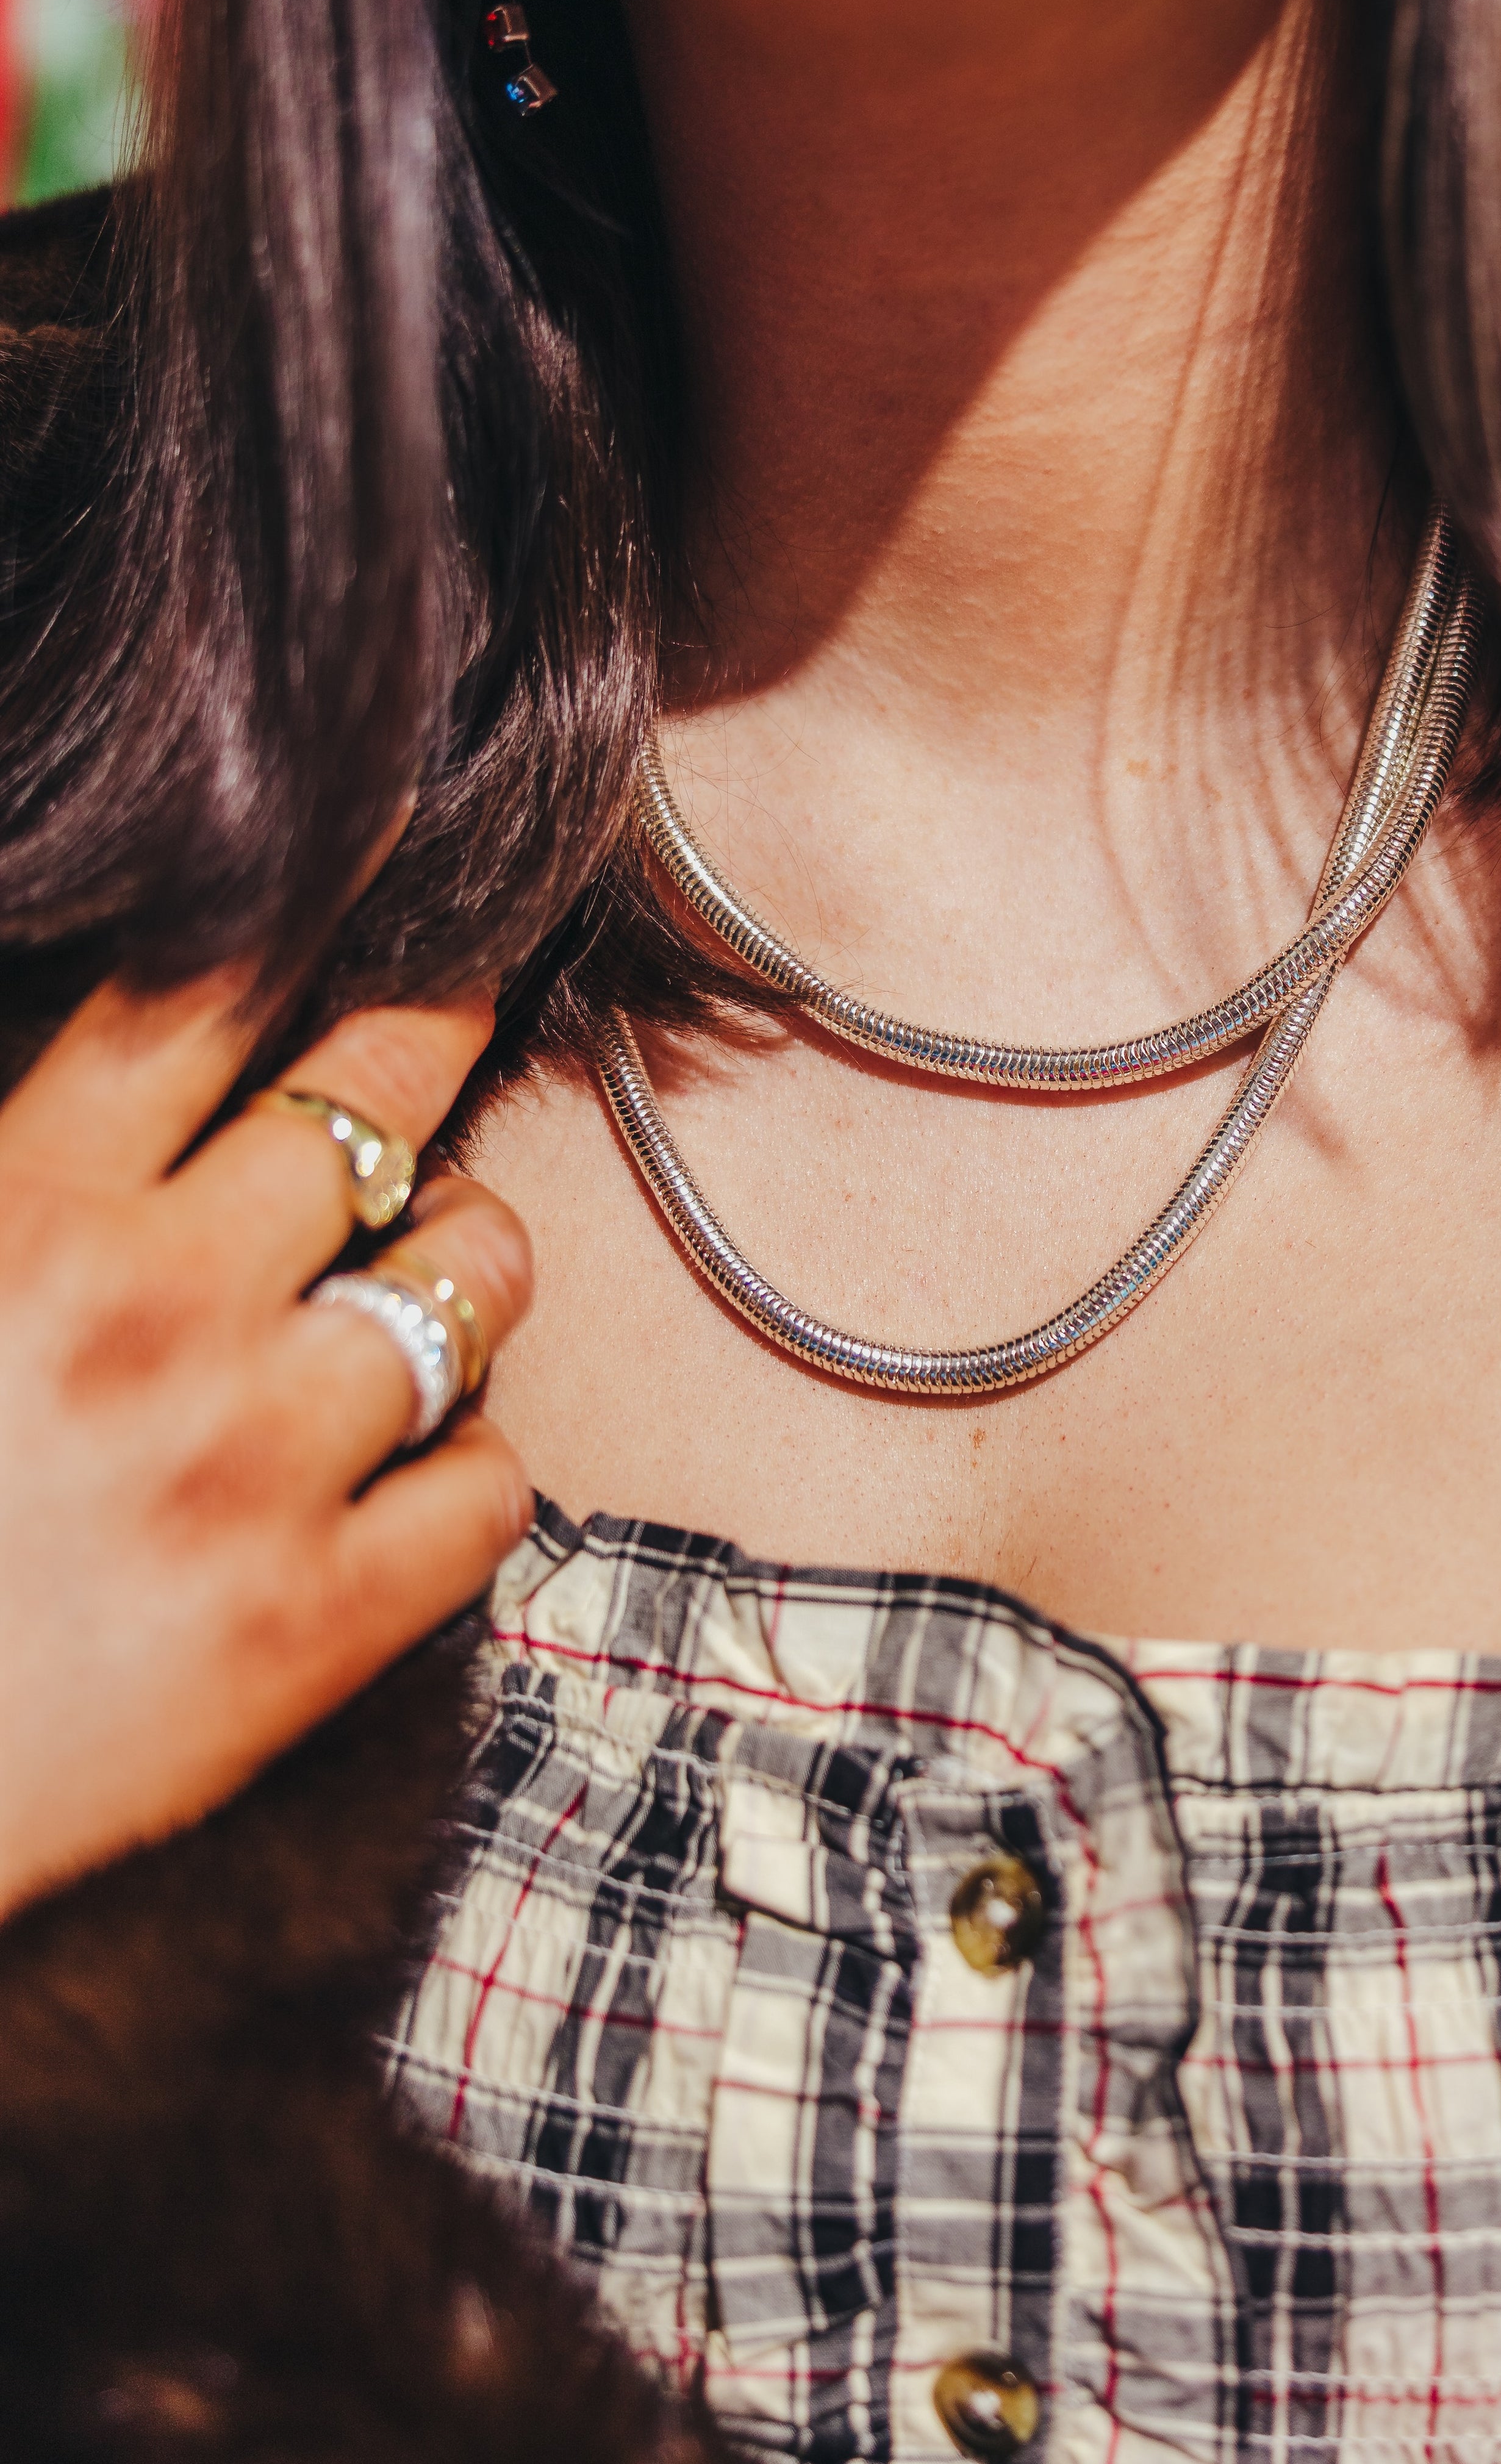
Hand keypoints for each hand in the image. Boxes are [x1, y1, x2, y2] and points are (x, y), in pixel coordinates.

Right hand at [0, 979, 534, 1918]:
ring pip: (475, 1277)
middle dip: (433, 1027)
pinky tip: (401, 1474)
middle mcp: (157, 1313)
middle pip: (382, 1099)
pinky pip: (491, 1484)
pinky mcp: (319, 1625)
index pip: (202, 995)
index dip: (316, 896)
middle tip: (452, 1009)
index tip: (391, 838)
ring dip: (461, 1262)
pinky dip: (463, 1469)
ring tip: (417, 1278)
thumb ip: (22, 1173)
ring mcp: (255, 1468)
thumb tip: (120, 1095)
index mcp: (25, 1213)